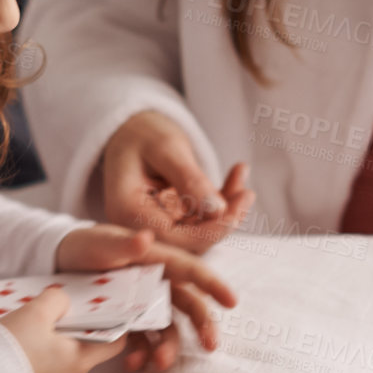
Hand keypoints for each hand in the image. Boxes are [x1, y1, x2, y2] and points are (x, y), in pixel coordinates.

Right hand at [0, 286, 127, 372]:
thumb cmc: (12, 347)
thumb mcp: (37, 311)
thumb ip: (58, 299)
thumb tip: (63, 302)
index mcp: (80, 361)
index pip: (114, 343)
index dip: (113, 324)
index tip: (103, 310)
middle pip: (86, 348)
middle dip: (75, 329)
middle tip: (58, 313)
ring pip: (64, 358)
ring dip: (55, 341)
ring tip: (35, 326)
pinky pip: (47, 368)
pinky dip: (42, 354)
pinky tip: (24, 342)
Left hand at [55, 223, 237, 371]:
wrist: (58, 264)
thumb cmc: (85, 246)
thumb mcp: (100, 242)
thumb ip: (123, 244)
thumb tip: (146, 239)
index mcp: (157, 259)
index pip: (191, 270)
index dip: (213, 284)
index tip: (231, 302)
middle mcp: (157, 283)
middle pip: (188, 304)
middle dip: (203, 325)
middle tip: (210, 346)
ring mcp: (144, 305)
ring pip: (167, 328)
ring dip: (168, 347)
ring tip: (158, 363)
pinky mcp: (128, 321)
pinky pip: (142, 340)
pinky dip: (141, 354)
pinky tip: (132, 364)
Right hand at [100, 111, 253, 253]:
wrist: (132, 130)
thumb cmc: (143, 133)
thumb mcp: (165, 148)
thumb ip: (189, 178)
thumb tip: (218, 211)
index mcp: (125, 211)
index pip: (170, 238)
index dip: (206, 232)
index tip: (235, 214)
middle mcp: (136, 227)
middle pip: (187, 242)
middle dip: (222, 222)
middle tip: (247, 195)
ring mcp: (155, 227)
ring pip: (199, 234)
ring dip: (227, 212)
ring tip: (244, 183)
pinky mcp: (171, 222)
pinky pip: (201, 222)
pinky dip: (222, 202)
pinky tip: (237, 175)